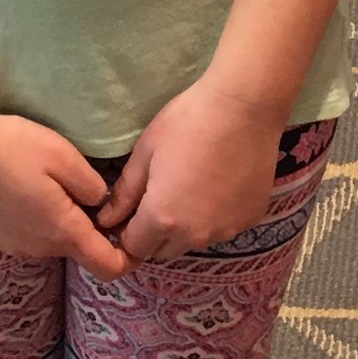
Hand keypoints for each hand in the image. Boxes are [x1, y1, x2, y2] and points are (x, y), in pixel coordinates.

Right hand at [0, 109, 130, 276]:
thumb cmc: (11, 147)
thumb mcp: (63, 155)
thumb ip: (92, 186)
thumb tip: (101, 205)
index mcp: (63, 231)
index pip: (109, 267)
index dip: (128, 257)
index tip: (131, 233)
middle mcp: (39, 249)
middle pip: (78, 249)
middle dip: (87, 226)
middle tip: (80, 186)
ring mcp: (13, 246)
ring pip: (50, 241)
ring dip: (57, 221)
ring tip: (45, 181)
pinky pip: (26, 235)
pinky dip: (32, 218)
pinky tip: (19, 187)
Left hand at [97, 77, 283, 263]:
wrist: (244, 108)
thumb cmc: (186, 123)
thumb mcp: (145, 153)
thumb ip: (124, 193)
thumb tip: (106, 219)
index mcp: (163, 219)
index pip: (134, 248)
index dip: (125, 234)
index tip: (124, 216)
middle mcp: (195, 236)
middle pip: (163, 250)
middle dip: (152, 234)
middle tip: (152, 199)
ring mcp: (227, 231)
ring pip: (194, 241)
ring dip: (183, 228)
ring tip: (186, 188)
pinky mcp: (251, 220)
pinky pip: (221, 228)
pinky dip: (212, 217)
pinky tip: (215, 185)